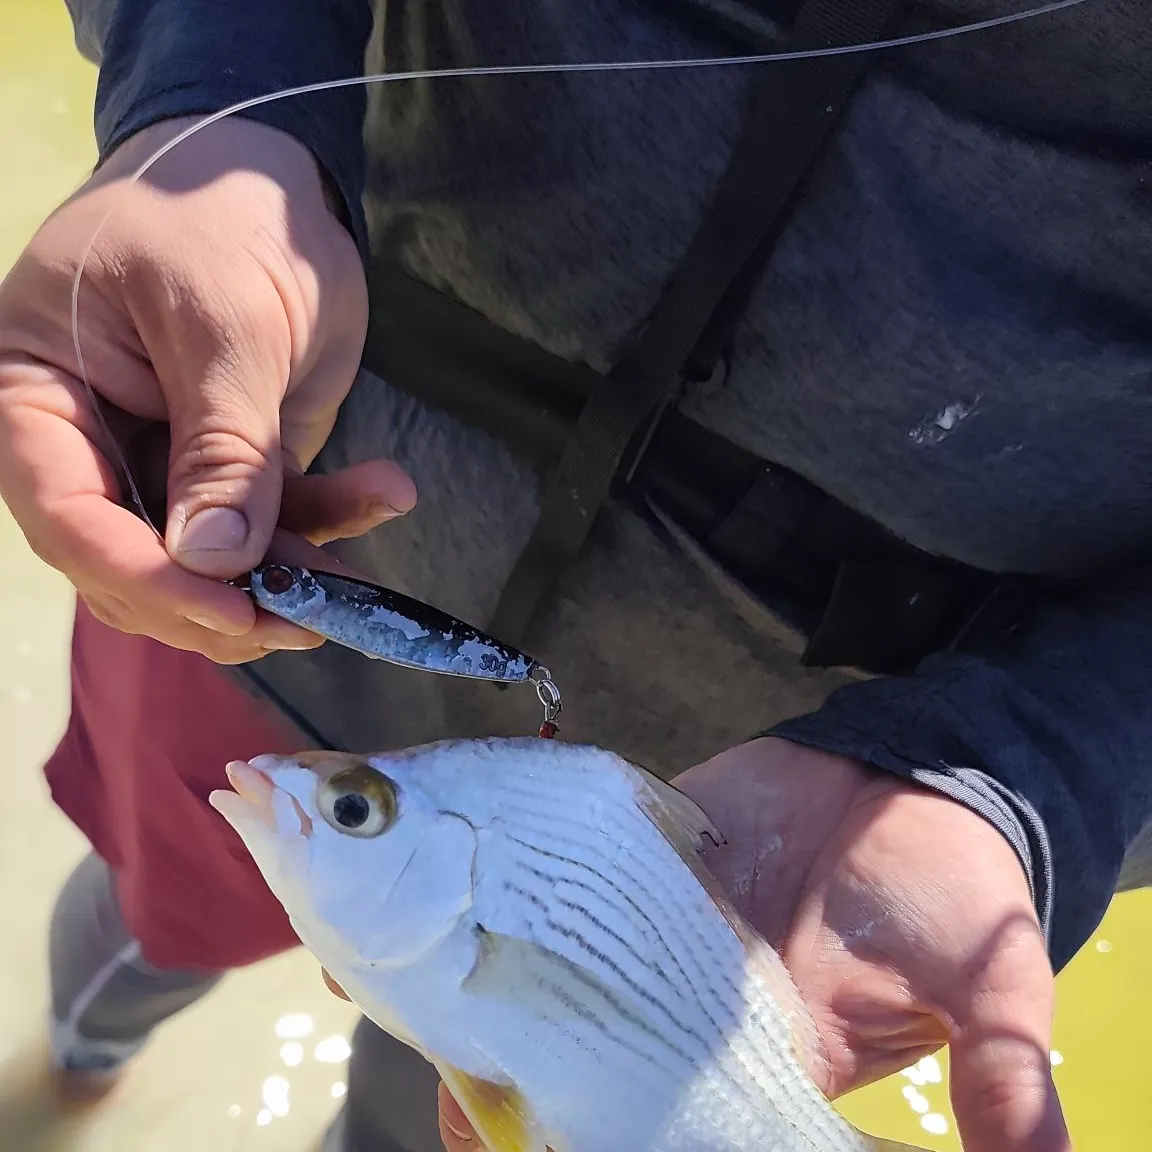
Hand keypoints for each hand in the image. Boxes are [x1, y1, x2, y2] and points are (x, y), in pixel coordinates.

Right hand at [0, 115, 414, 661]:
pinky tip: (386, 493)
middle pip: (134, 561)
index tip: (229, 610)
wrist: (278, 180)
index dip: (142, 577)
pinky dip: (328, 523)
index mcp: (39, 393)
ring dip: (288, 578)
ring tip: (361, 585)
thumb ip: (221, 444)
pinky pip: (273, 518)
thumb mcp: (225, 322)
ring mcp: (163, 458)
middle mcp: (91, 441)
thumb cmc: (222, 215)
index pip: (65, 513)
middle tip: (310, 618)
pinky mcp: (233, 462)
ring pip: (211, 559)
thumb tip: (214, 562)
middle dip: (222, 603)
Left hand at [437, 738, 1069, 1151]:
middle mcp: (681, 1001)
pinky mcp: (628, 850)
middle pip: (580, 1059)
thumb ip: (1001, 1072)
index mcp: (753, 1055)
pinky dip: (502, 883)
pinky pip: (554, 873)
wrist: (913, 774)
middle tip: (453, 1088)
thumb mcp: (986, 986)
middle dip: (511, 1079)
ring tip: (400, 989)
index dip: (595, 1144)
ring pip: (549, 968)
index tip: (530, 1150)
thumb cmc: (951, 887)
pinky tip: (439, 891)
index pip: (660, 1125)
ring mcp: (643, 922)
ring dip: (481, 983)